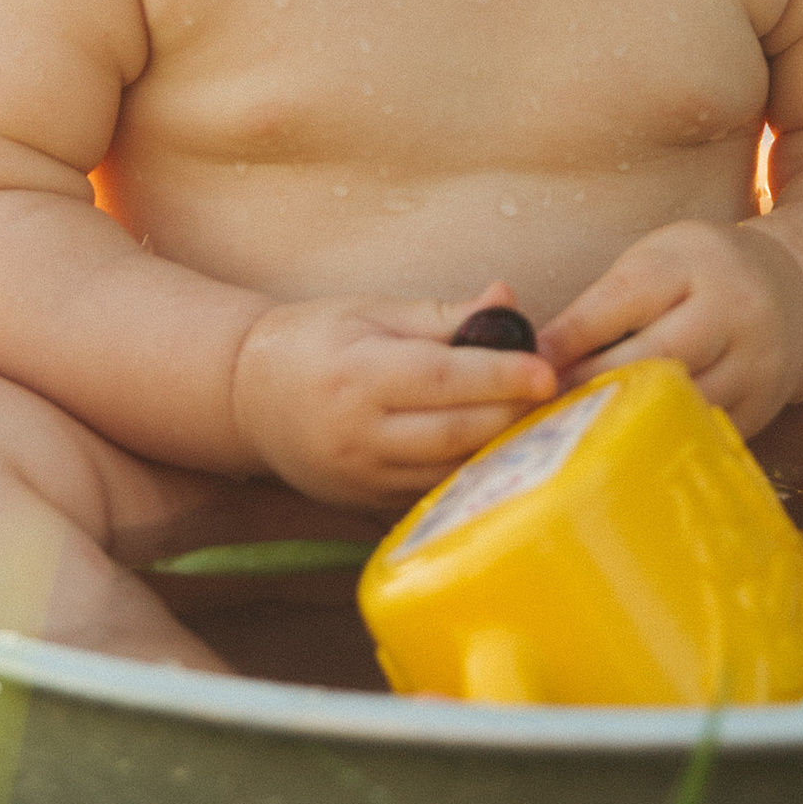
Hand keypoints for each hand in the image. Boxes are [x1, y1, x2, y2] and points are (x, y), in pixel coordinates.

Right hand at [230, 288, 556, 509]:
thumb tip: (507, 300)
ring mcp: (362, 476)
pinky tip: (501, 450)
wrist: (247, 397)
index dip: (501, 376)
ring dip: (501, 448)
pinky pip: (434, 491)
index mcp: (358, 375)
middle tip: (555, 394)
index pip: (443, 379)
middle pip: (455, 432)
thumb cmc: (315, 341)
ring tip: (539, 421)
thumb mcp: (371, 312)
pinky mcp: (367, 503)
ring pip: (451, 470)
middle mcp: (359, 433)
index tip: (546, 370)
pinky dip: (472, 472)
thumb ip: (443, 314)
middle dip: (513, 414)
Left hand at [538, 221, 802, 433]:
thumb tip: (532, 358)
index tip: (527, 364)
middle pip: (653, 356)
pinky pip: (702, 431)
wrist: (793, 292)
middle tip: (541, 408)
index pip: (621, 302)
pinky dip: (657, 439)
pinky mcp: (761, 407)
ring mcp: (754, 362)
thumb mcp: (654, 264)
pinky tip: (621, 444)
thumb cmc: (697, 276)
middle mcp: (731, 309)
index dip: (570, 338)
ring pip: (680, 402)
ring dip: (621, 419)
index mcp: (692, 263)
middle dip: (590, 385)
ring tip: (572, 431)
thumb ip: (600, 305)